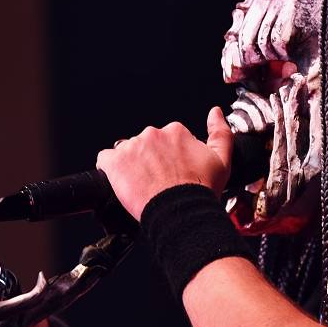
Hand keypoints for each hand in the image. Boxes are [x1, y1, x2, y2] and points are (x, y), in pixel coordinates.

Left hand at [96, 107, 232, 220]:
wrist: (180, 213)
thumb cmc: (199, 192)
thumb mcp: (222, 161)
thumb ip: (220, 132)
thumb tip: (216, 113)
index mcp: (176, 132)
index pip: (167, 139)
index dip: (169, 156)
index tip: (171, 169)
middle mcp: (152, 134)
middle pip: (146, 145)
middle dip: (150, 160)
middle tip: (157, 180)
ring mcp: (132, 147)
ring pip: (127, 152)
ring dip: (132, 165)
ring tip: (143, 185)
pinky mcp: (115, 162)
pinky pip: (106, 160)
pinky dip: (111, 170)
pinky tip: (122, 182)